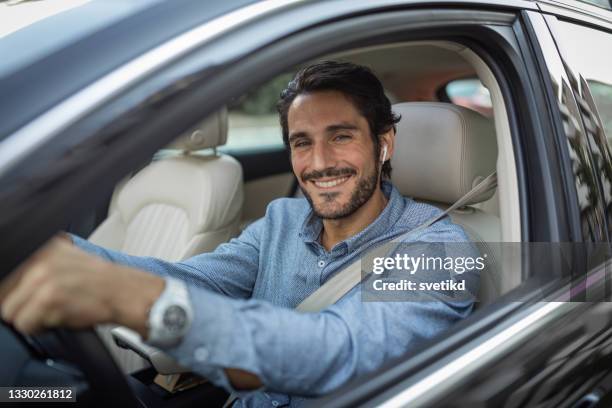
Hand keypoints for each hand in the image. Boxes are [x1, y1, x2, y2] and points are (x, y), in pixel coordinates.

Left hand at [0, 235, 163, 335]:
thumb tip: (19, 287)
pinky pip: (25, 324)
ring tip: (57, 312)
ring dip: (32, 318)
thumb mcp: (72, 263)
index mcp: (47, 248)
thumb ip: (45, 269)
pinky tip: (61, 318)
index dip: (22, 293)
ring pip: (12, 312)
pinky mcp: (48, 298)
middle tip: (50, 308)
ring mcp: (43, 277)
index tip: (35, 299)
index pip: (11, 278)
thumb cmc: (105, 284)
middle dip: (25, 307)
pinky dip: (41, 327)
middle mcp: (41, 258)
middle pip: (7, 295)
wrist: (128, 292)